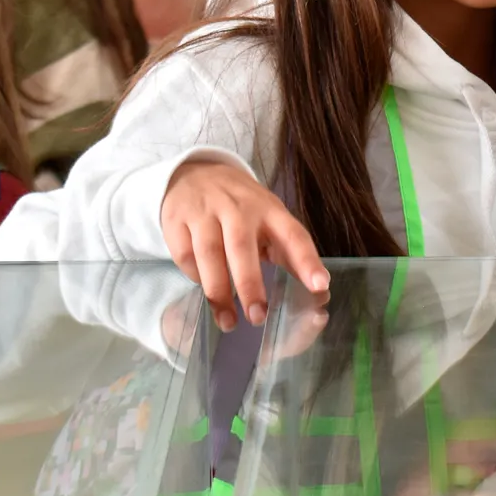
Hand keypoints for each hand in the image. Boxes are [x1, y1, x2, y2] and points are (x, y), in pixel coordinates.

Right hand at [161, 158, 326, 330]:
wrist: (195, 173)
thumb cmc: (242, 207)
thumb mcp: (269, 220)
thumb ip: (288, 251)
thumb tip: (317, 290)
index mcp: (270, 209)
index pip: (293, 234)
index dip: (307, 260)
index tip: (320, 286)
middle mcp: (238, 208)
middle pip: (242, 248)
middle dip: (250, 284)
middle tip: (258, 317)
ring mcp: (205, 212)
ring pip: (209, 254)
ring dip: (219, 292)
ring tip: (229, 323)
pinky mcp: (176, 220)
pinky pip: (185, 254)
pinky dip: (194, 275)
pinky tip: (203, 288)